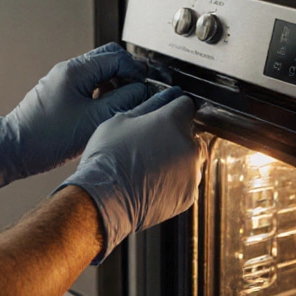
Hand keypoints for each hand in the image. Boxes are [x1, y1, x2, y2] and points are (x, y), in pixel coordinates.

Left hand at [0, 43, 149, 193]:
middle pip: (107, 60)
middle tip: (139, 91)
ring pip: (98, 73)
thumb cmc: (48, 137)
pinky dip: (101, 93)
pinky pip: (87, 85)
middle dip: (126, 74)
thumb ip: (123, 101)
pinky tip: (104, 111)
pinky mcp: (59, 94)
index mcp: (76, 70)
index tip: (146, 87)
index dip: (136, 71)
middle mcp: (68, 70)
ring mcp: (62, 81)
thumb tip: (141, 90)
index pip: (117, 57)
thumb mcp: (94, 120)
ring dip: (114, 84)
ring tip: (123, 103)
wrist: (15, 149)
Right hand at [57, 86, 199, 264]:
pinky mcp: (189, 195)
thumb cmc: (107, 159)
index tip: (165, 116)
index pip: (186, 105)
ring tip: (148, 166)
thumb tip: (166, 95)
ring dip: (177, 158)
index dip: (174, 109)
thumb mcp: (120, 121)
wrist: (104, 200)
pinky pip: (187, 181)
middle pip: (190, 133)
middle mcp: (188, 145)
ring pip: (191, 158)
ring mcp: (192, 171)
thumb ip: (149, 105)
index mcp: (172, 121)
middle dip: (176, 135)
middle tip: (149, 145)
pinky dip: (175, 180)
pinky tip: (152, 182)